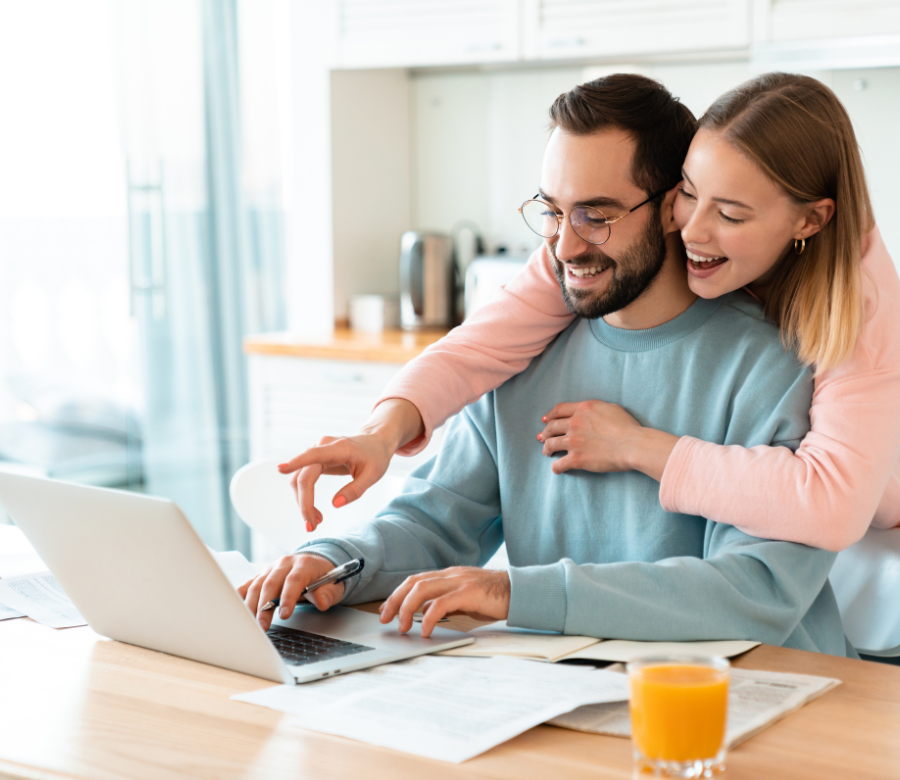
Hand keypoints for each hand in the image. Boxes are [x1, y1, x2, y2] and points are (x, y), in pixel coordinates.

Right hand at [238, 554, 343, 631]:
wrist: (316, 563)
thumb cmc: (325, 577)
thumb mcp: (334, 585)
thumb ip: (328, 594)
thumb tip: (321, 602)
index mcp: (304, 564)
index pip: (294, 580)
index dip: (288, 597)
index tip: (285, 615)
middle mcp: (285, 564)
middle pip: (271, 583)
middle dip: (265, 606)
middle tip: (262, 626)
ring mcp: (271, 568)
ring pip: (257, 585)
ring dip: (252, 605)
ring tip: (250, 624)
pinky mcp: (262, 575)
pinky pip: (248, 584)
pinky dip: (240, 596)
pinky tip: (235, 609)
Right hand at [277, 399, 424, 531]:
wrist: (375, 442)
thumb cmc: (375, 456)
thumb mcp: (373, 475)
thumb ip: (355, 490)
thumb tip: (335, 504)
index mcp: (339, 448)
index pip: (313, 456)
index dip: (295, 462)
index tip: (280, 469)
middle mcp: (323, 447)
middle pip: (304, 476)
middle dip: (304, 503)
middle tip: (312, 526)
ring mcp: (317, 452)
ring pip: (299, 479)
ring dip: (303, 502)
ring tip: (317, 521)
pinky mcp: (315, 460)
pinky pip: (303, 479)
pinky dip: (306, 497)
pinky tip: (315, 512)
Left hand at [378, 567, 509, 637]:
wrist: (520, 592)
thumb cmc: (494, 598)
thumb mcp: (466, 599)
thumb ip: (448, 601)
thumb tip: (428, 614)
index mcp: (449, 575)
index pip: (415, 580)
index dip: (398, 594)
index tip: (386, 610)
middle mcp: (451, 575)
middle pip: (413, 582)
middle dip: (395, 600)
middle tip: (386, 619)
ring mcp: (459, 582)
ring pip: (422, 589)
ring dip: (408, 609)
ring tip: (404, 627)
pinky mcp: (469, 592)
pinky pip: (442, 603)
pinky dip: (429, 617)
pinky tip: (426, 630)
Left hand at [538, 401, 678, 480]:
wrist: (633, 445)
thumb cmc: (627, 427)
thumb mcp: (611, 408)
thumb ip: (595, 408)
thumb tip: (589, 412)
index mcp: (582, 409)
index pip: (558, 410)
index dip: (549, 415)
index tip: (545, 420)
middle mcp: (574, 423)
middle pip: (552, 426)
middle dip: (545, 432)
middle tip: (542, 437)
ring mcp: (574, 441)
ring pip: (551, 444)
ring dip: (546, 448)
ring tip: (546, 452)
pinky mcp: (576, 458)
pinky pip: (559, 464)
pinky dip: (555, 467)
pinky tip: (556, 468)